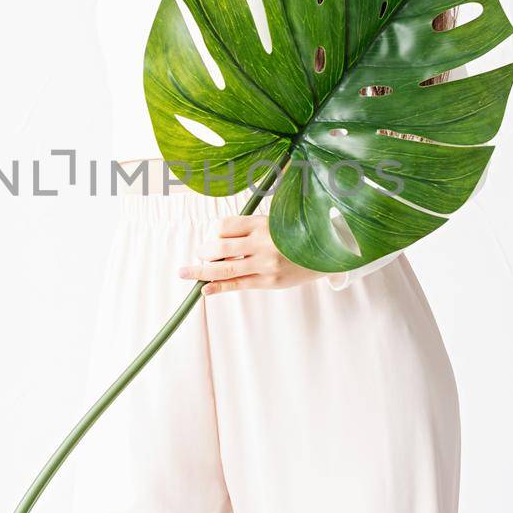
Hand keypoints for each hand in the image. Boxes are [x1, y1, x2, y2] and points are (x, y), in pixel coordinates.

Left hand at [177, 212, 322, 294]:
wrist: (327, 253)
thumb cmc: (294, 236)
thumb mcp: (274, 223)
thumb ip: (248, 229)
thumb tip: (215, 238)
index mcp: (262, 223)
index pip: (223, 226)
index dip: (210, 232)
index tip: (209, 238)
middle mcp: (262, 242)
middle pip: (218, 247)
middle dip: (203, 252)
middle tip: (199, 255)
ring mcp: (265, 263)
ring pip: (223, 268)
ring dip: (200, 271)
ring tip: (185, 273)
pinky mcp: (269, 281)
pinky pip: (237, 284)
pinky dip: (217, 287)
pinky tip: (205, 289)